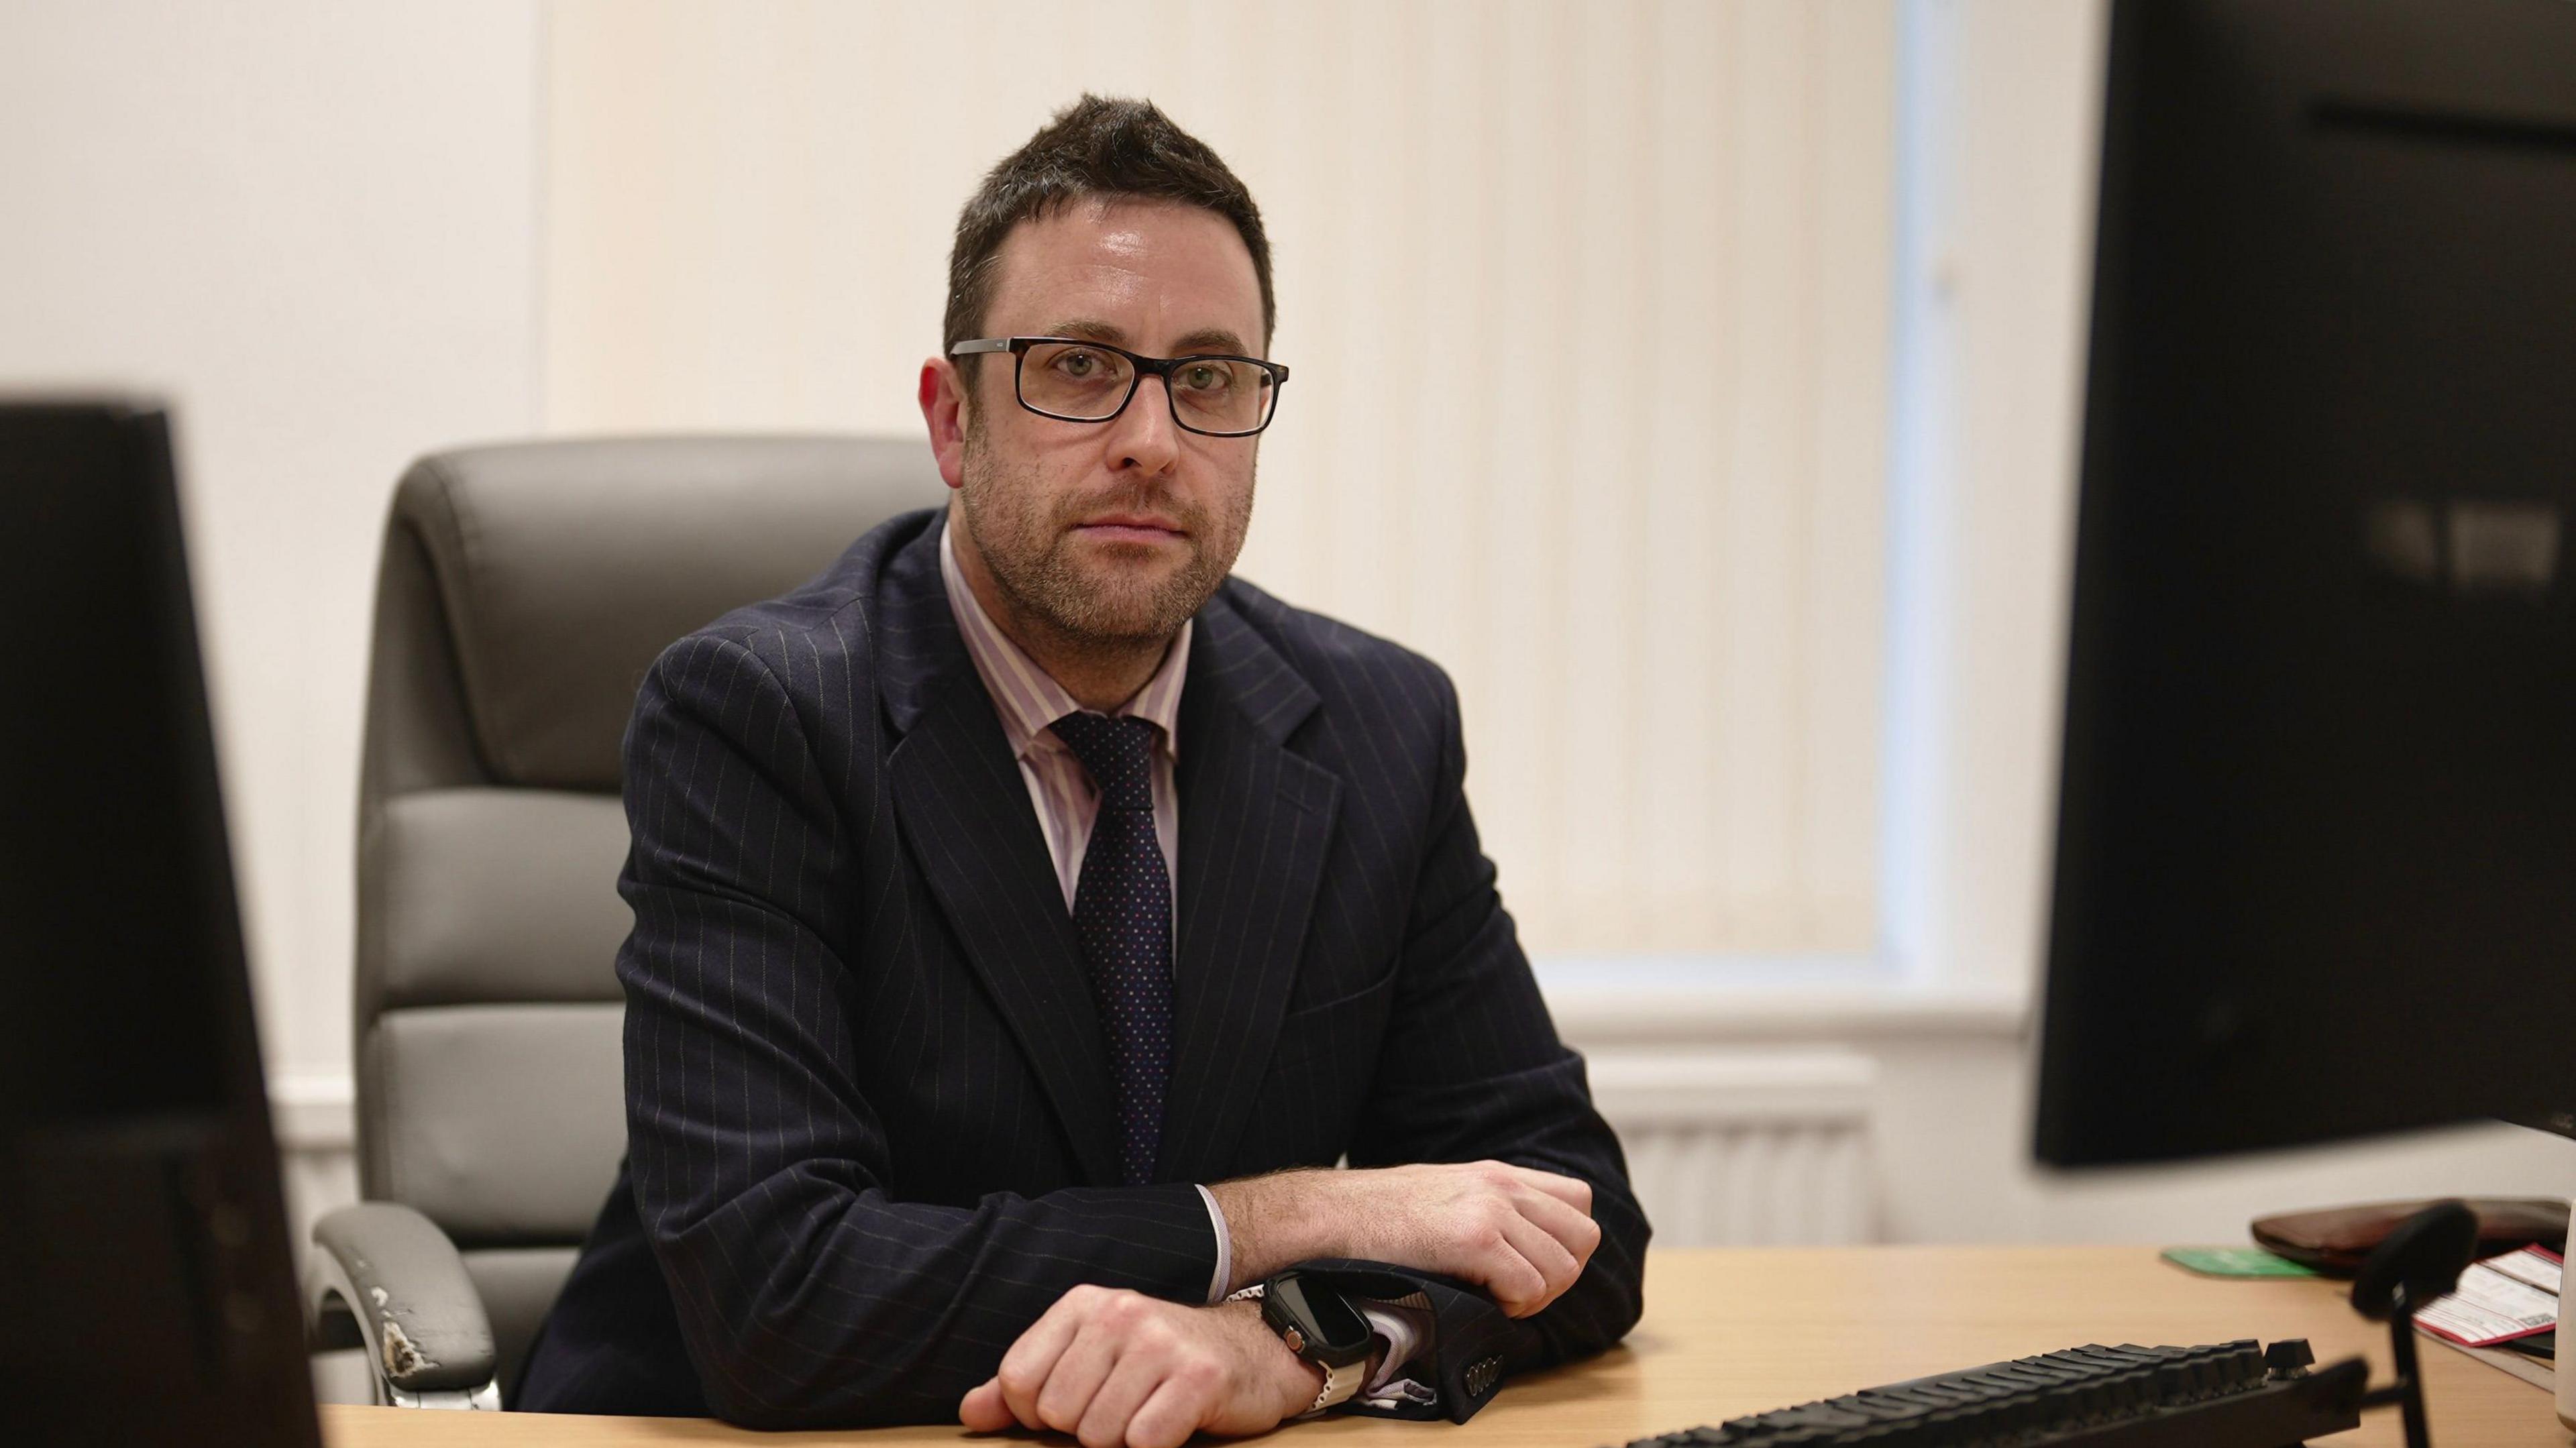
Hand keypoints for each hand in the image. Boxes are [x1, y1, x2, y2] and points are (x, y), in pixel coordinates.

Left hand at [959, 1290, 1322, 1447]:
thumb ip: (1023, 1388)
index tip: (1080, 1401)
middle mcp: (1119, 1313)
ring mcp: (1161, 1343)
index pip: (1018, 1382)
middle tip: (1124, 1407)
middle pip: (1058, 1414)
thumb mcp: (1087, 1361)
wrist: (1252, 1353)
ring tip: (1149, 1413)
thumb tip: (970, 1414)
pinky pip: (1145, 1442)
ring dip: (1124, 1440)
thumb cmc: (1159, 1365)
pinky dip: (1157, 1444)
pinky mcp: (1200, 1377)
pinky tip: (1175, 1422)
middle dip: (1086, 1429)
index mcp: (1083, 1304)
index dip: (1040, 1413)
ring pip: (1099, 1435)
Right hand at [1209, 1160, 1599, 1317]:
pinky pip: (1530, 1287)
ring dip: (1537, 1295)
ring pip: (1564, 1269)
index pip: (1579, 1202)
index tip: (1530, 1265)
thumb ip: (1491, 1209)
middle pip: (1584, 1238)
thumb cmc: (1379, 1218)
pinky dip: (1513, 1306)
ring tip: (1495, 1296)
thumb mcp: (1447, 1195)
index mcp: (1498, 1174)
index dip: (1565, 1243)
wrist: (1331, 1217)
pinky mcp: (1474, 1240)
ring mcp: (1491, 1210)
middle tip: (1517, 1290)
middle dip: (1559, 1274)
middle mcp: (1502, 1185)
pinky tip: (1480, 1299)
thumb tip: (1524, 1247)